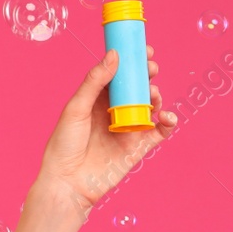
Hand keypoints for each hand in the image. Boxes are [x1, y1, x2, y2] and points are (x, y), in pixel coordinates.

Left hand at [35, 44, 177, 211]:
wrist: (68, 183)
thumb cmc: (64, 145)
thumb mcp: (76, 108)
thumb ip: (95, 81)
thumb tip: (114, 54)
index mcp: (98, 99)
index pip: (119, 74)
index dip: (132, 60)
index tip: (143, 48)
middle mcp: (115, 111)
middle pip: (137, 87)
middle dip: (147, 75)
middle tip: (151, 67)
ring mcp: (129, 128)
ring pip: (151, 106)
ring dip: (157, 96)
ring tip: (152, 94)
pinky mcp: (139, 147)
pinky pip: (160, 131)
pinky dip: (168, 121)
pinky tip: (167, 116)